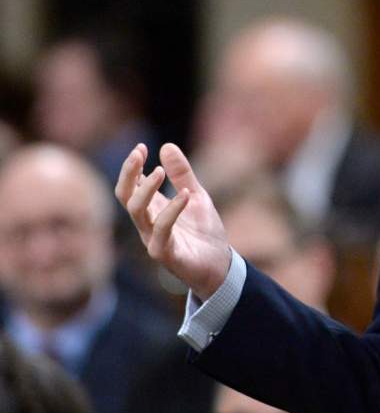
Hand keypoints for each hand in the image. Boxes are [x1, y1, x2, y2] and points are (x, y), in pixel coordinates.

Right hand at [115, 143, 231, 300]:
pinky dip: (172, 210)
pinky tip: (186, 194)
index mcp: (152, 209)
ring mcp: (153, 239)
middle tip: (138, 153)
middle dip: (128, 174)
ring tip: (160, 171)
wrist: (220, 266)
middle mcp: (147, 223)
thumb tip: (166, 146)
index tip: (140, 147)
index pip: (131, 186)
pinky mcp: (165, 254)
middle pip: (125, 197)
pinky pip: (162, 230)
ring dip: (146, 189)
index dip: (132, 167)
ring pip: (136, 212)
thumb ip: (183, 174)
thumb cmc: (204, 232)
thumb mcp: (197, 196)